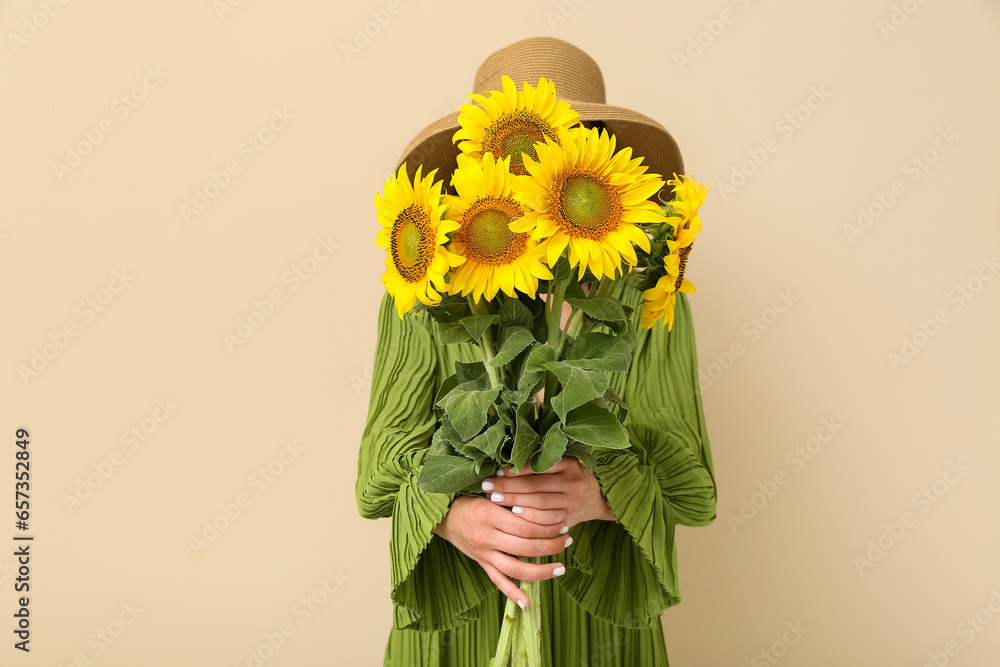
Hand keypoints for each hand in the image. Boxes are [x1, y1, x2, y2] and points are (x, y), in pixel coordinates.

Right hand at [430, 495, 570, 608]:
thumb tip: (543, 504)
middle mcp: (486, 536)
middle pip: (525, 546)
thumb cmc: (470, 500)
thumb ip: (513, 500)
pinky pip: (498, 582)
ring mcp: (483, 553)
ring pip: (516, 568)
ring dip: (541, 571)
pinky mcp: (481, 564)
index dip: (547, 526)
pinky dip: (513, 594)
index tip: (563, 523)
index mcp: (489, 514)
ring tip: (560, 568)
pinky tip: (526, 604)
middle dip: (551, 545)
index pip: (525, 524)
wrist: (444, 515)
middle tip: (568, 539)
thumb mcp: (490, 494)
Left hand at [482, 456, 614, 527]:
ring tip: (495, 499)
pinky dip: (529, 517)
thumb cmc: (571, 476)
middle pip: (534, 485)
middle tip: (488, 486)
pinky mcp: (569, 518)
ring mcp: (572, 502)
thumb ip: (541, 461)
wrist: (597, 498)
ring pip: (539, 503)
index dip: (515, 469)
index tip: (496, 470)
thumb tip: (507, 462)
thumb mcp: (563, 463)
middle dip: (508, 486)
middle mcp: (572, 482)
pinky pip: (546, 520)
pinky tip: (514, 513)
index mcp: (569, 464)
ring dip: (514, 501)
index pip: (538, 466)